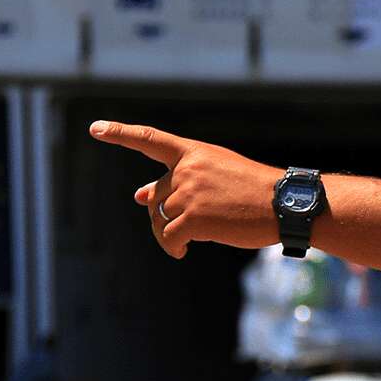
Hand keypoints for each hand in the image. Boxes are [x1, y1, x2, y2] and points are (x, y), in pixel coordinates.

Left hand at [89, 120, 282, 258]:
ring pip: (159, 218)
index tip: (95, 129)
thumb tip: (138, 196)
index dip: (120, 133)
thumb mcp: (216, 177)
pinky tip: (182, 251)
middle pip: (156, 195)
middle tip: (182, 226)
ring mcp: (190, 193)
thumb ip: (179, 182)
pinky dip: (171, 246)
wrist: (284, 204)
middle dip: (163, 213)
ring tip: (182, 242)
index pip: (150, 139)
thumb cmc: (254, 191)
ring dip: (167, 233)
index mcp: (194, 153)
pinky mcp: (194, 217)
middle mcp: (187, 169)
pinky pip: (168, 236)